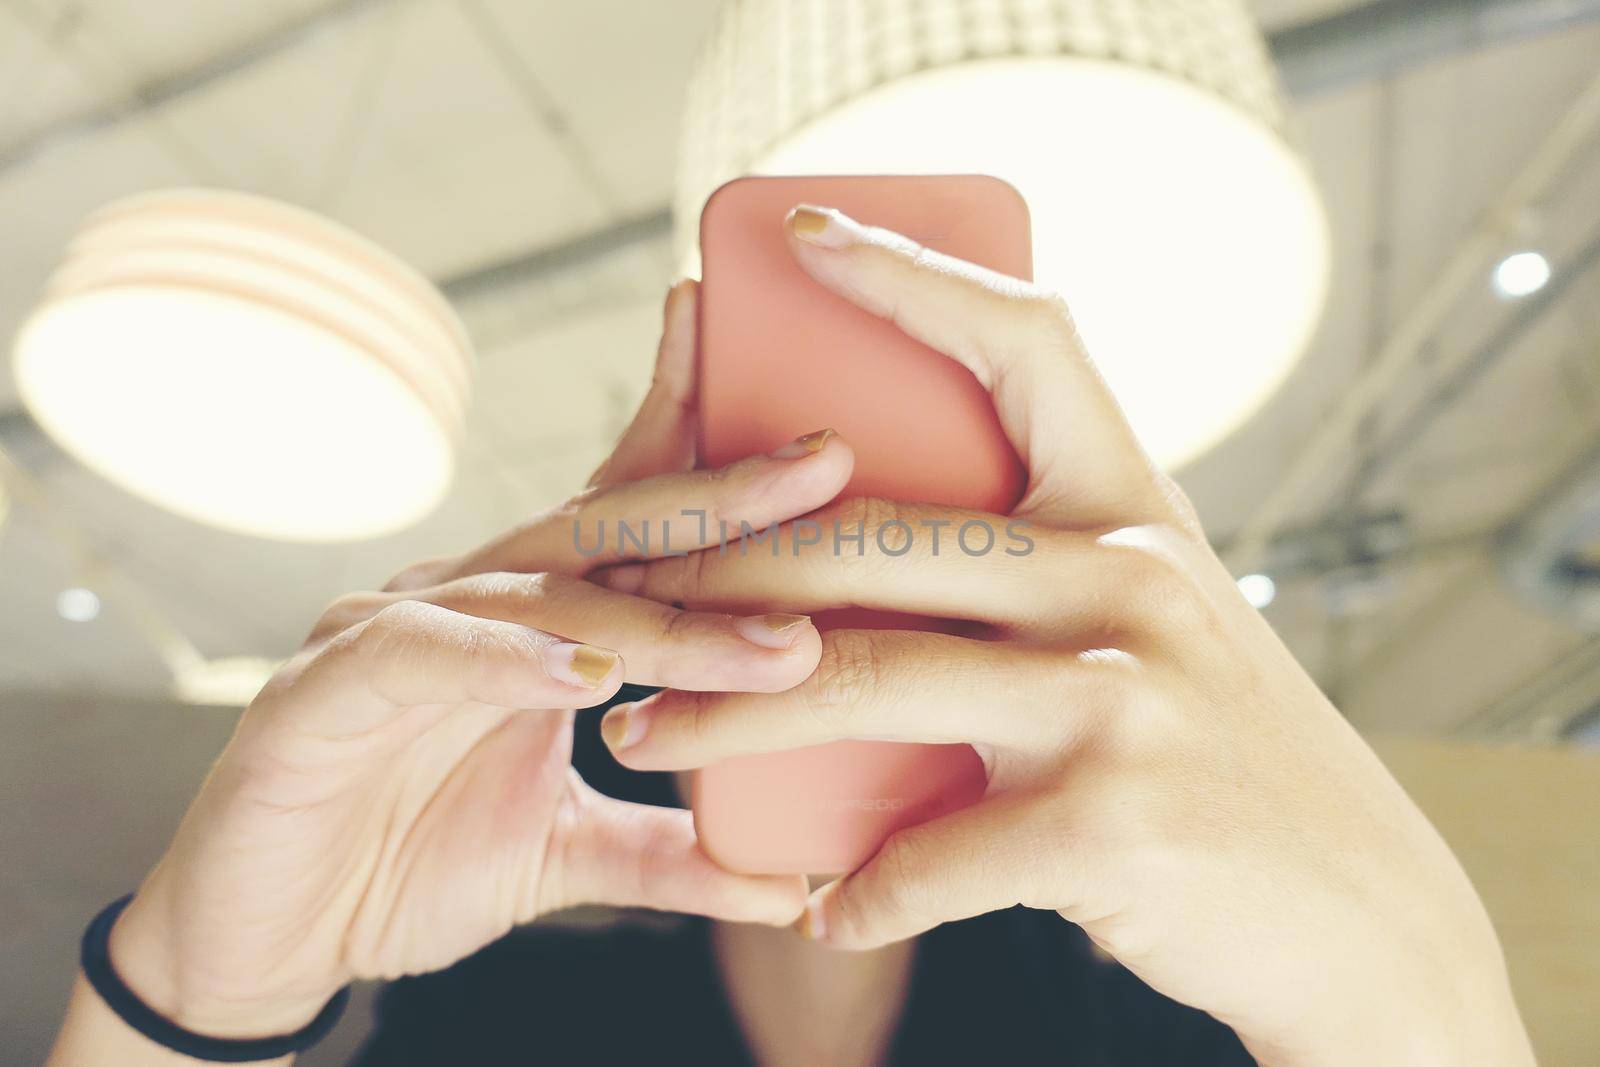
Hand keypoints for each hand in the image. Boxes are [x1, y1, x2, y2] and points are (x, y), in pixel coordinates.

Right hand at [103, 284, 853, 1039]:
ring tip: (766, 640)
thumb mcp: (567, 853)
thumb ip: (669, 854)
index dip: (714, 463)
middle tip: (826, 464)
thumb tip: (790, 889)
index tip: (819, 438)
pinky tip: (587, 673)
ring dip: (658, 617)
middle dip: (721, 495)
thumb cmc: (407, 862)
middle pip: (608, 530)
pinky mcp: (329, 689)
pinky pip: (430, 656)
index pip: (632, 521)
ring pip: (544, 597)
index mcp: (530, 619)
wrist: (272, 934)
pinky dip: (508, 662)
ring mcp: (397, 632)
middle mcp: (472, 603)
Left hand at [593, 210, 1534, 1065]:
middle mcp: (1131, 579)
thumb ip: (1050, 574)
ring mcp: (1122, 699)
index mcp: (1136, 508)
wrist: (1356, 908)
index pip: (1023, 341)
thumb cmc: (1222, 753)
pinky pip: (936, 852)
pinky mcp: (1112, 825)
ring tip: (639, 739)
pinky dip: (859, 887)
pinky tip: (818, 903)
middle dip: (719, 560)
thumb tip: (877, 554)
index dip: (910, 275)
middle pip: (879, 530)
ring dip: (725, 719)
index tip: (801, 239)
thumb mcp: (1157, 622)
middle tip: (622, 586)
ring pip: (869, 678)